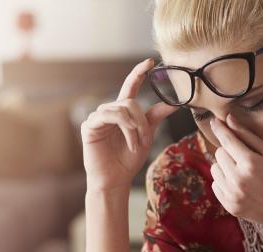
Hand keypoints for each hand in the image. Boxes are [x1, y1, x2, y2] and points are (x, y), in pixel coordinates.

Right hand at [81, 58, 178, 192]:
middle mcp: (109, 111)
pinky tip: (128, 143)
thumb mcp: (146, 136)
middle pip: (131, 102)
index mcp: (123, 112)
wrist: (115, 179)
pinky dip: (124, 129)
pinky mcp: (89, 125)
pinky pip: (109, 116)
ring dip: (134, 127)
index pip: (130, 86)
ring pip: (122, 109)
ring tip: (136, 144)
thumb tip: (173, 104)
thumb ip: (155, 118)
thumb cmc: (128, 160)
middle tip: (145, 139)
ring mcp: (98, 117)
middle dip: (142, 121)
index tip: (150, 61)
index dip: (138, 73)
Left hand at [209, 114, 262, 226]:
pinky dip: (224, 181)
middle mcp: (238, 179)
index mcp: (250, 163)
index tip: (214, 121)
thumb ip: (248, 136)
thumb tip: (229, 119)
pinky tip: (240, 184)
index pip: (227, 140)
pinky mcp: (229, 205)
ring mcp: (232, 194)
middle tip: (245, 157)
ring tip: (242, 172)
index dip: (220, 128)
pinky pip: (215, 185)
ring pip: (215, 169)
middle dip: (229, 151)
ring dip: (225, 166)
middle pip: (219, 153)